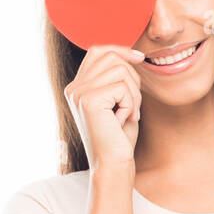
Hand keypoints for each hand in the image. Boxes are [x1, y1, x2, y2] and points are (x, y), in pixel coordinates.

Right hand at [63, 45, 145, 170]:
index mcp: (78, 86)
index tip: (139, 57)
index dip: (121, 50)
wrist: (113, 163)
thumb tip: (131, 52)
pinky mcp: (88, 100)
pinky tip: (123, 120)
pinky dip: (131, 103)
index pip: (98, 51)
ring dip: (134, 93)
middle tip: (133, 104)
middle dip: (132, 77)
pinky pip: (122, 87)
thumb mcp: (120, 101)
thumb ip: (119, 78)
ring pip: (120, 70)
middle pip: (111, 56)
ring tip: (129, 113)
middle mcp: (74, 88)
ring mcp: (78, 93)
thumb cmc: (120, 137)